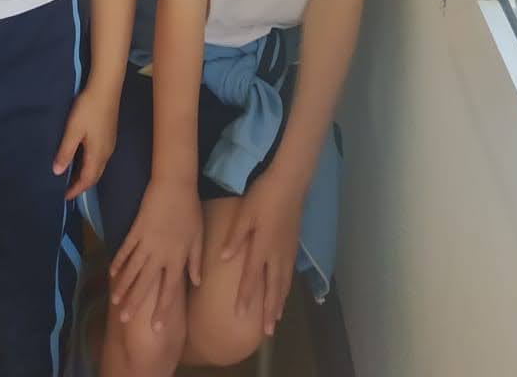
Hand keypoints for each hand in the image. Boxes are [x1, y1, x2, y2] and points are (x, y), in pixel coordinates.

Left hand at [52, 81, 118, 199]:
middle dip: (82, 185)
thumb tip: (57, 172)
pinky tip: (82, 158)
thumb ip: (65, 152)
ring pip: (98, 167)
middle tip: (67, 190)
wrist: (106, 88)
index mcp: (97, 154)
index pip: (87, 180)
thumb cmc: (88, 109)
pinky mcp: (109, 136)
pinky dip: (90, 165)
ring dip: (86, 174)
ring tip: (72, 176)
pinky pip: (100, 158)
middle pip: (94, 176)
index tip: (64, 197)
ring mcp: (110, 144)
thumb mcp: (73, 130)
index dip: (76, 190)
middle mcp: (106, 153)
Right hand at [109, 178, 202, 330]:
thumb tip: (196, 283)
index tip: (155, 328)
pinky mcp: (136, 229)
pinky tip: (111, 272)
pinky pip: (126, 250)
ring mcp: (146, 242)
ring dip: (123, 285)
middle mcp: (160, 254)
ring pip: (132, 269)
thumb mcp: (198, 236)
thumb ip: (196, 261)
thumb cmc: (190, 209)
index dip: (161, 309)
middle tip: (125, 319)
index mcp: (177, 257)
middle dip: (135, 302)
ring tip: (115, 300)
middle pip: (145, 283)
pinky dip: (118, 261)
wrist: (175, 183)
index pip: (169, 290)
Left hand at [220, 169, 303, 335]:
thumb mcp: (244, 214)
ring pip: (284, 283)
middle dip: (268, 310)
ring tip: (275, 319)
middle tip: (267, 332)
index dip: (246, 297)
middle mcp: (276, 254)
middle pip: (273, 288)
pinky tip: (284, 293)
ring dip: (279, 303)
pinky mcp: (294, 245)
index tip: (240, 315)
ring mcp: (287, 250)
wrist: (290, 183)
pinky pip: (290, 274)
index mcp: (261, 246)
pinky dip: (287, 288)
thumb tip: (223, 259)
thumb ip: (234, 238)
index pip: (252, 278)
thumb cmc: (263, 196)